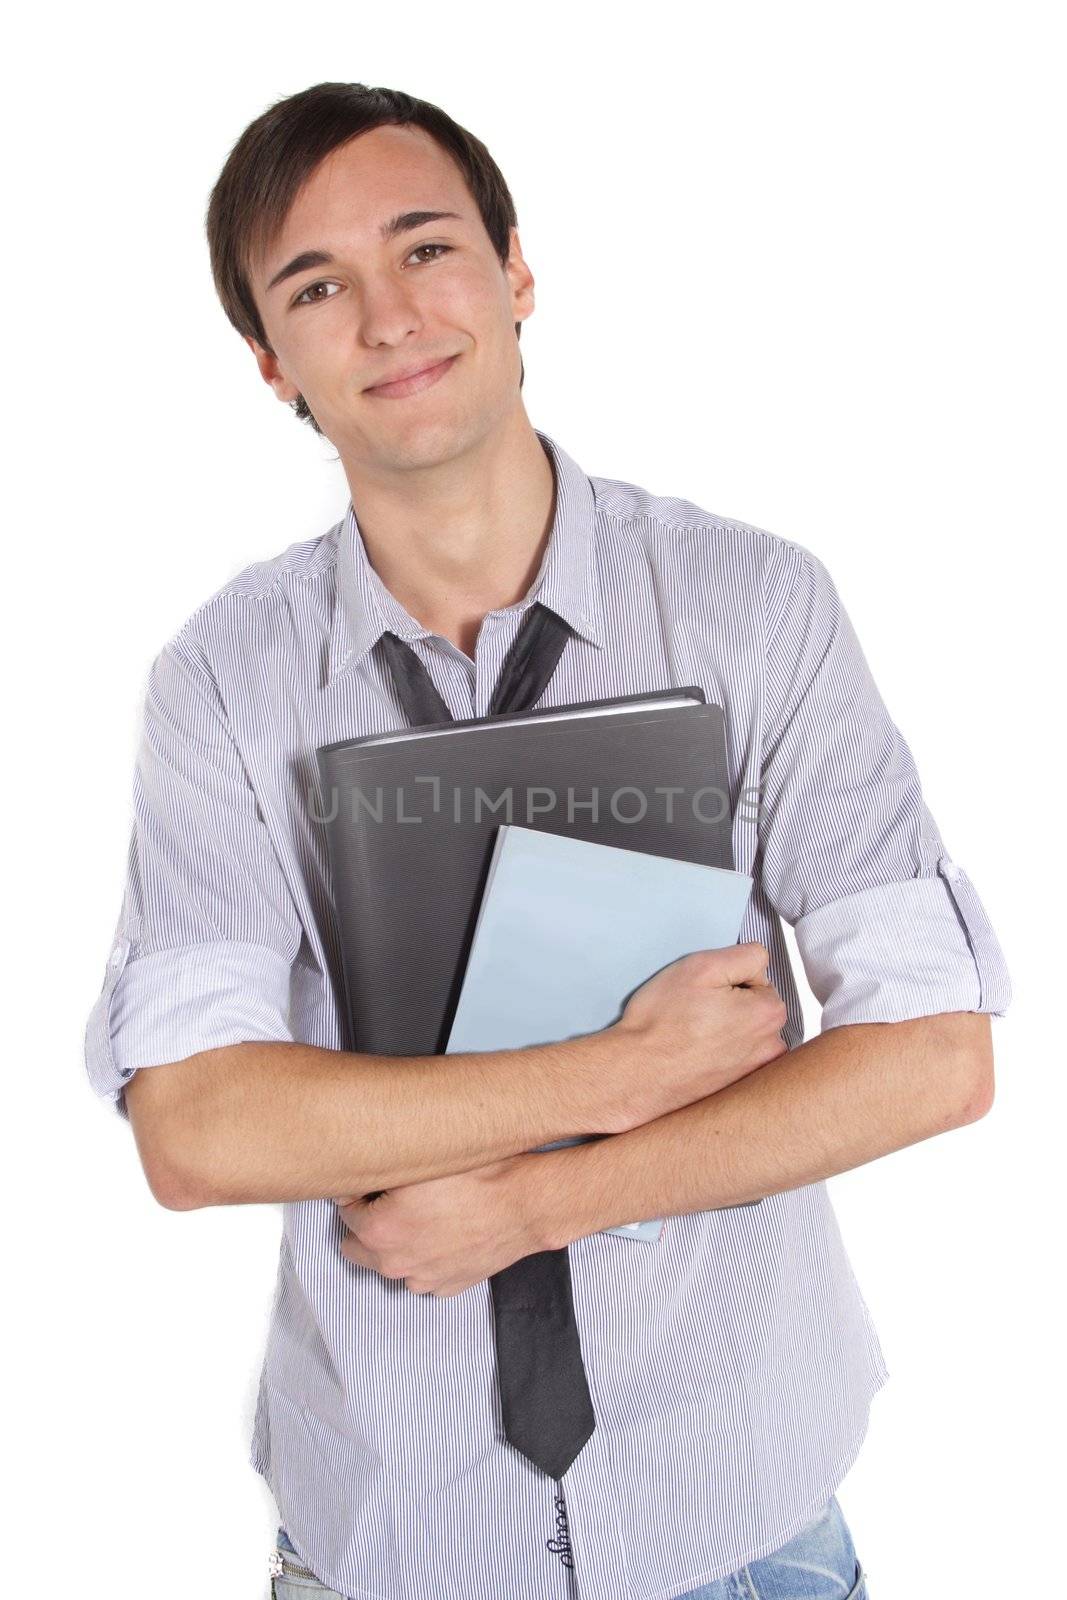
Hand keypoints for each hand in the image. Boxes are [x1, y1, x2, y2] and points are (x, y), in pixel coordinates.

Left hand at [333, 1154, 548, 1298]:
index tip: (378, 1183)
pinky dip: (425, 1257)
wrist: (523, 1205)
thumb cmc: (476, 1179)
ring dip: (396, 1244)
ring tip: (424, 1216)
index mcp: (378, 1231)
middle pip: (356, 1245)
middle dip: (367, 1223)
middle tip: (393, 1200)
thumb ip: (378, 1168)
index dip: (362, 1192)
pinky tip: (444, 1232)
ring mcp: (421, 1279)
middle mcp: (394, 1263)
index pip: (344, 1209)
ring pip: (389, 1262)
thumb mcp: (418, 1162)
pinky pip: (421, 1273)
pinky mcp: (446, 1286)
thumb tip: (356, 1171)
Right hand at [610, 941, 788, 1129]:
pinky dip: (718, 1051)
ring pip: (744, 1030)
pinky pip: (734, 1055)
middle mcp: (770, 1045)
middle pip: (755, 1004)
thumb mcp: (702, 967)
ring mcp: (755, 1069)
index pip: (759, 976)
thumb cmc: (663, 1023)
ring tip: (693, 1033)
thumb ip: (744, 956)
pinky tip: (694, 1052)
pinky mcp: (737, 1085)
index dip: (728, 977)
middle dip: (730, 1001)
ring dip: (724, 1026)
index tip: (705, 991)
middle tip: (695, 1009)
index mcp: (767, 1013)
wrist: (638, 1074)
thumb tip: (759, 964)